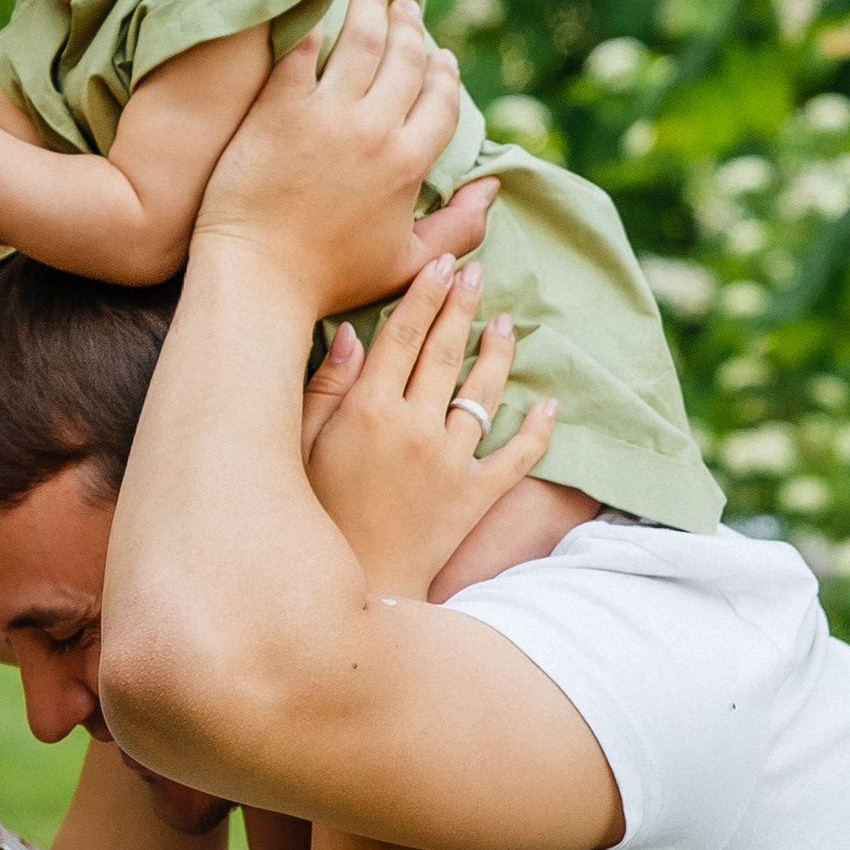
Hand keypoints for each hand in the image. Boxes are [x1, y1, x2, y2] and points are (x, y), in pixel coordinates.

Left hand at [193, 0, 494, 316]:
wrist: (258, 277)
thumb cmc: (330, 278)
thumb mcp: (409, 262)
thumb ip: (461, 225)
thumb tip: (493, 186)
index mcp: (410, 164)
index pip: (440, 100)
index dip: (444, 74)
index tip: (441, 56)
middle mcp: (375, 130)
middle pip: (405, 58)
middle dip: (410, 25)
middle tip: (403, 4)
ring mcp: (326, 115)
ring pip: (360, 41)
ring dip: (370, 6)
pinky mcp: (278, 107)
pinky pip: (302, 50)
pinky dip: (313, 23)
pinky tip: (316, 6)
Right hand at [303, 256, 556, 599]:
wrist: (353, 585)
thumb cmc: (314, 512)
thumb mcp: (301, 444)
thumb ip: (327, 387)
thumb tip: (353, 332)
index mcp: (368, 410)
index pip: (402, 336)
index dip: (424, 295)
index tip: (442, 264)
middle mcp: (414, 428)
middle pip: (445, 353)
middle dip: (462, 307)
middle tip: (478, 275)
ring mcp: (450, 462)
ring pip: (482, 394)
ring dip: (497, 355)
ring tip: (507, 324)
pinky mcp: (473, 497)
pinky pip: (514, 458)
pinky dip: (536, 432)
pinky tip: (548, 406)